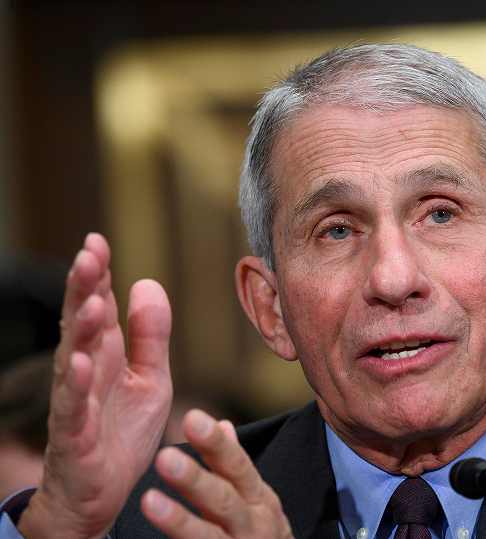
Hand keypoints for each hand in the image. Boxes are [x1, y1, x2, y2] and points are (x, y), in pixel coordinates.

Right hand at [18, 233, 172, 538]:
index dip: (98, 274)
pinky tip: (80, 363)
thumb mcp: (151, 376)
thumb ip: (150, 334)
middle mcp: (86, 370)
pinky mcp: (75, 436)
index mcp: (107, 352)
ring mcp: (77, 401)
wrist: (106, 490)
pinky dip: (76, 386)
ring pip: (73, 358)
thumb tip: (147, 282)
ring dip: (81, 330)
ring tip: (91, 301)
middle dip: (84, 288)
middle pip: (82, 323)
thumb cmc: (123, 430)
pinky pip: (73, 408)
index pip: (98, 305)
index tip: (97, 240)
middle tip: (88, 254)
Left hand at [141, 409, 293, 538]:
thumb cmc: (258, 533)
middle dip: (194, 479)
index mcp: (258, 499)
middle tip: (164, 457)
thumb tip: (221, 424)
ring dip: (179, 521)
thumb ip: (234, 466)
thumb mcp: (254, 497)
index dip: (215, 444)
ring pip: (209, 537)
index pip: (236, 465)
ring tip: (150, 502)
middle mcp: (252, 525)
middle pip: (223, 500)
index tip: (192, 418)